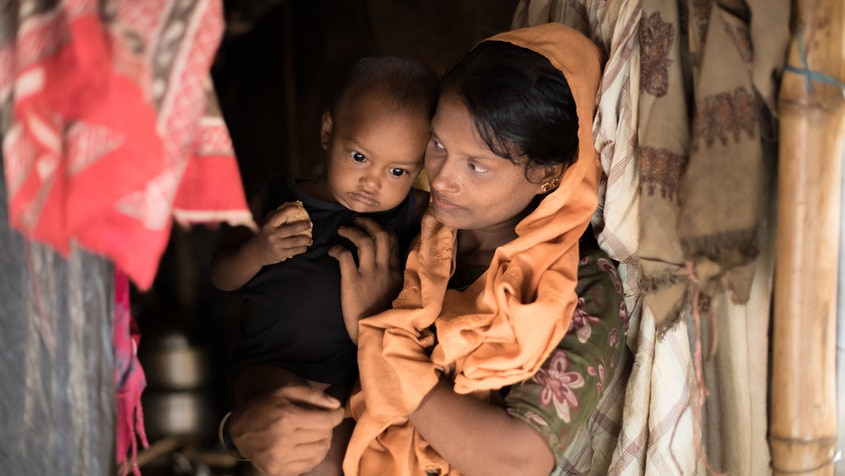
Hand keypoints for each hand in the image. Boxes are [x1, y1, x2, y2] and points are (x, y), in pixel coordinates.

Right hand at [229, 384, 344, 475]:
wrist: (239, 429)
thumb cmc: (264, 406)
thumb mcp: (285, 391)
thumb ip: (312, 395)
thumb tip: (336, 405)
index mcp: (286, 418)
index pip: (326, 421)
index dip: (337, 415)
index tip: (337, 412)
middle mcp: (283, 441)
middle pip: (325, 436)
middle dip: (328, 427)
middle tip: (322, 421)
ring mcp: (280, 459)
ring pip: (320, 452)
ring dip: (323, 441)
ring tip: (315, 433)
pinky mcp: (278, 471)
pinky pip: (309, 465)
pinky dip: (314, 455)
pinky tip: (307, 445)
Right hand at [249, 203, 312, 265]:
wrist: (253, 254)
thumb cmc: (262, 237)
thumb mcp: (263, 225)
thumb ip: (272, 216)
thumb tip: (286, 207)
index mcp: (268, 226)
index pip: (280, 215)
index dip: (290, 210)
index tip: (299, 208)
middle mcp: (273, 235)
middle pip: (292, 229)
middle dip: (304, 226)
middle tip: (309, 224)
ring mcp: (277, 245)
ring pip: (296, 241)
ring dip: (306, 240)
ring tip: (309, 240)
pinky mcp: (280, 254)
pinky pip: (295, 251)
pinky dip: (302, 248)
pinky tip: (304, 247)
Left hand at [328, 217, 401, 342]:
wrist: (375, 335)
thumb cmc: (383, 317)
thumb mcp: (395, 295)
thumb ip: (392, 278)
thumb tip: (386, 266)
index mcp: (396, 273)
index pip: (393, 242)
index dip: (384, 230)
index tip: (376, 228)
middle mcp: (384, 270)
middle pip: (380, 235)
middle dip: (368, 224)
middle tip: (357, 221)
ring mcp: (369, 275)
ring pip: (363, 241)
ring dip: (352, 231)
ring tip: (342, 230)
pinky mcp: (352, 282)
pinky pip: (345, 256)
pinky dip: (337, 248)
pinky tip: (332, 250)